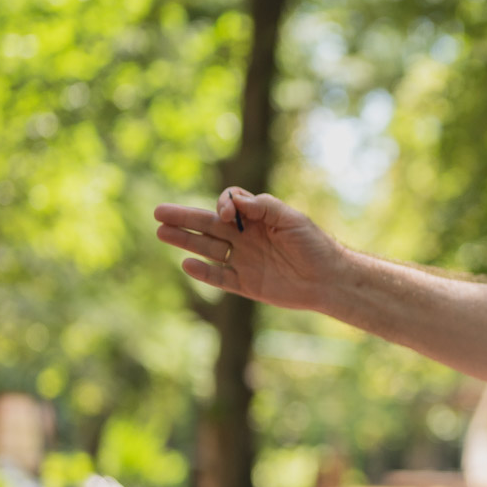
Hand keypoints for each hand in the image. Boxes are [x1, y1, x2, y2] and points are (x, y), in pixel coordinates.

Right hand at [153, 188, 344, 312]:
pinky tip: (186, 264)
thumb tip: (235, 201)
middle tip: (158, 212)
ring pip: (207, 249)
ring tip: (161, 232)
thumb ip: (264, 207)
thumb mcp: (292, 219)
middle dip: (184, 218)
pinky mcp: (245, 284)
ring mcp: (243, 261)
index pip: (228, 205)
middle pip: (208, 225)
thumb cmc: (314, 244)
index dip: (222, 205)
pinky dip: (203, 272)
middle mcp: (245, 237)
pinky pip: (219, 277)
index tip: (225, 215)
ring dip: (185, 241)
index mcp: (256, 218)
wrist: (328, 279)